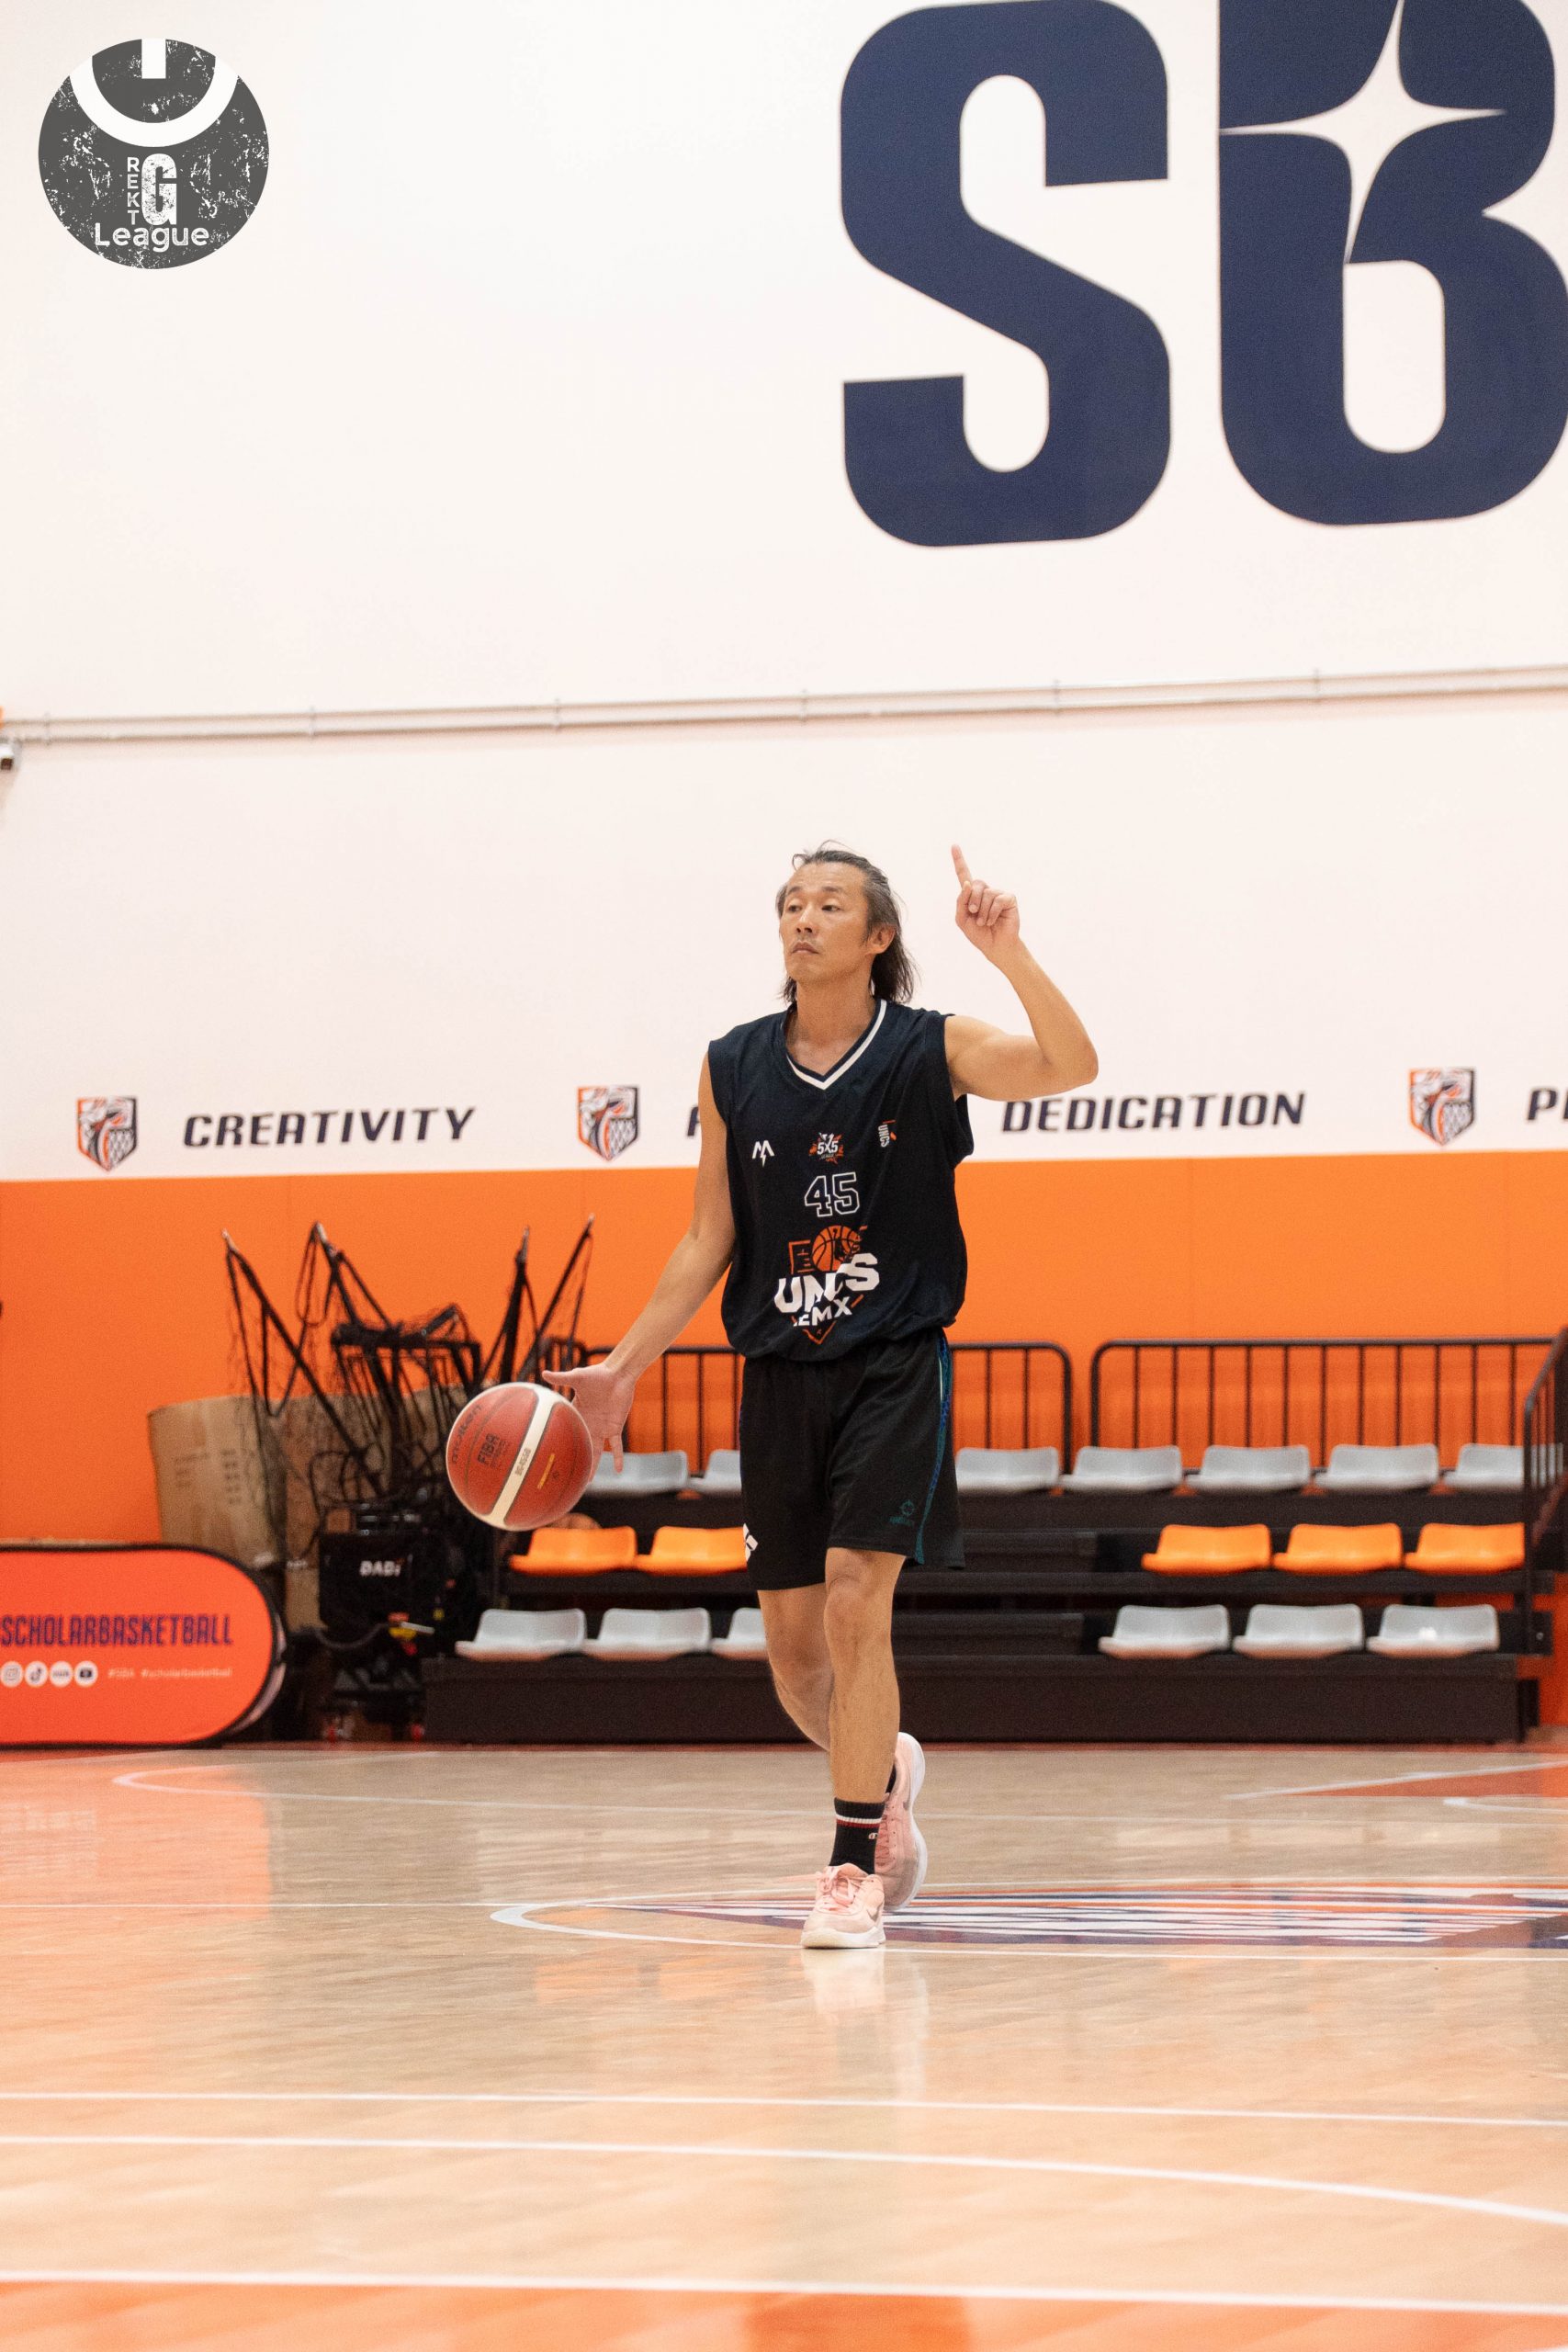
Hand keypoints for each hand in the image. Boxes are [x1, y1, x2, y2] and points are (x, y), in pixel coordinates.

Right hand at [543, 1360, 636, 1468]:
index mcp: (577, 1414)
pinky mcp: (615, 1428)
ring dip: (593, 1465)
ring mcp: (602, 1428)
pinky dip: (618, 1457)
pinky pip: (616, 1446)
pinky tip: (618, 1470)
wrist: (619, 1375)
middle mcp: (588, 1424)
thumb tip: (544, 1373)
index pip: (567, 1430)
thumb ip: (562, 1379)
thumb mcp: (577, 1378)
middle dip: (574, 1459)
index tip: (550, 1456)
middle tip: (566, 1475)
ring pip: (596, 1451)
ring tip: (587, 1481)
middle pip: (580, 1445)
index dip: (560, 1443)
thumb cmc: (598, 1375)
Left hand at [951, 844, 1019, 965]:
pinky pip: (998, 900)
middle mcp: (985, 891)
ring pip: (986, 893)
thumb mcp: (961, 919)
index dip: (959, 860)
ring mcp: (998, 893)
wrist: (995, 947)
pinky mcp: (1009, 899)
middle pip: (975, 883)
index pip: (964, 874)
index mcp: (971, 894)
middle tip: (974, 914)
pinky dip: (992, 913)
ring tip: (984, 922)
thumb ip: (961, 901)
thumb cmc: (979, 934)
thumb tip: (967, 883)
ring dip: (982, 911)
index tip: (954, 846)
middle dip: (972, 900)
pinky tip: (993, 921)